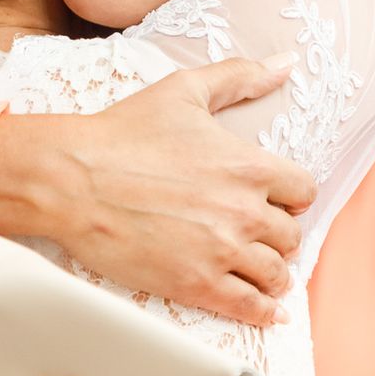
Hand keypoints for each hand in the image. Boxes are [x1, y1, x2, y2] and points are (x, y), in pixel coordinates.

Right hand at [0, 55, 314, 326]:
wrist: (72, 179)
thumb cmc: (123, 133)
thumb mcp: (184, 91)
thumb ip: (240, 77)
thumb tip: (285, 64)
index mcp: (248, 166)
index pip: (303, 191)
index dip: (291, 196)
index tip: (277, 201)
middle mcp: (244, 211)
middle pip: (291, 236)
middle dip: (279, 235)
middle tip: (261, 236)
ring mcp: (222, 252)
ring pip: (276, 275)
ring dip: (273, 274)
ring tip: (262, 272)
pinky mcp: (197, 285)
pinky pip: (251, 308)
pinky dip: (265, 311)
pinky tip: (267, 310)